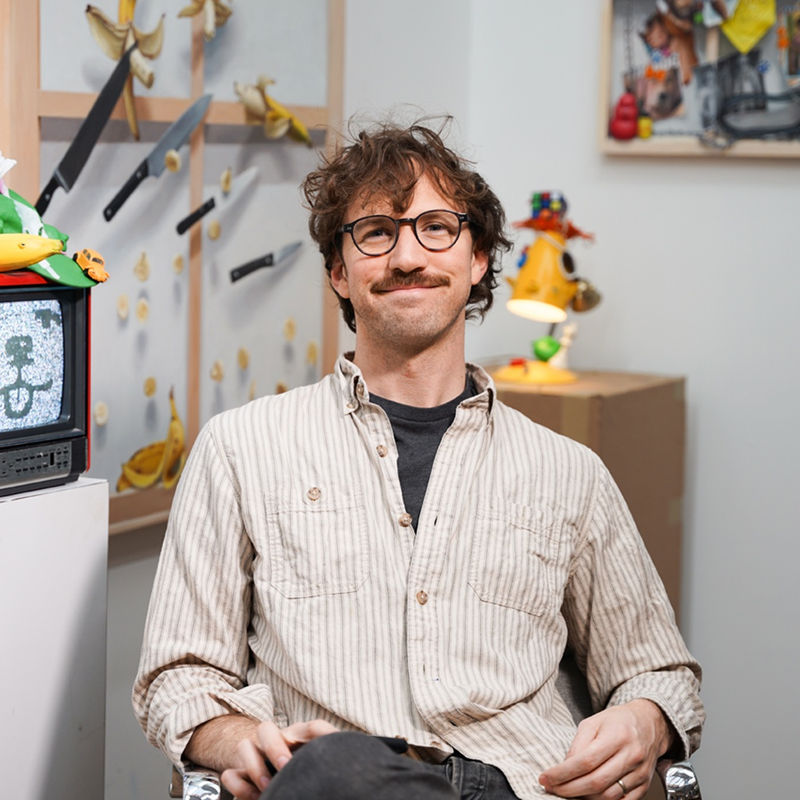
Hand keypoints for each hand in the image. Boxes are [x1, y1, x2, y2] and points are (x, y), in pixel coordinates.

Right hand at [220, 719, 338, 799]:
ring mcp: (256, 756)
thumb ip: (331, 757)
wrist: (277, 773)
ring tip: (269, 787)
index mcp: (302, 737)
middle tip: (286, 767)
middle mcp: (277, 741)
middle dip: (274, 747)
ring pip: (244, 745)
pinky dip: (240, 785)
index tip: (329, 746)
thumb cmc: (308, 767)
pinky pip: (231, 774)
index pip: (313, 727)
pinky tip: (255, 797)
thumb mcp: (320, 759)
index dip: (321, 733)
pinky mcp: (242, 775)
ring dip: (254, 766)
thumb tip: (357, 760)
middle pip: (267, 729)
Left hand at [538, 699, 671, 799]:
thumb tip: (564, 766)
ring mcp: (640, 773)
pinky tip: (589, 796)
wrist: (649, 724)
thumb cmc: (618, 721)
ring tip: (569, 791)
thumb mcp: (593, 722)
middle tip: (552, 788)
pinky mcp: (644, 785)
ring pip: (608, 796)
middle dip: (569, 789)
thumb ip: (578, 744)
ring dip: (584, 798)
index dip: (563, 773)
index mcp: (617, 736)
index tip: (546, 778)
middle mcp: (631, 756)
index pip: (585, 761)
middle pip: (595, 782)